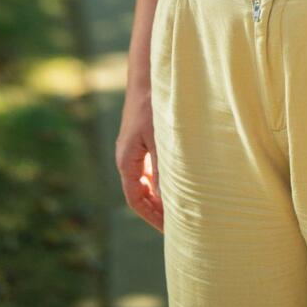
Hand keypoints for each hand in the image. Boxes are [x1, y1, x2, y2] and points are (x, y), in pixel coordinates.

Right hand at [116, 87, 163, 232]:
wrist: (146, 76)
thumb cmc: (153, 104)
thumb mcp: (160, 138)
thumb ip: (162, 169)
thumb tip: (164, 199)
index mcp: (127, 160)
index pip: (135, 199)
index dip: (151, 216)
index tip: (168, 230)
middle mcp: (127, 158)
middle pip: (139, 193)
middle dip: (156, 210)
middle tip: (177, 225)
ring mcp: (133, 149)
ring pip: (144, 181)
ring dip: (158, 195)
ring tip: (179, 208)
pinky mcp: (141, 139)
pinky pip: (149, 167)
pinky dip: (160, 180)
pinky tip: (176, 182)